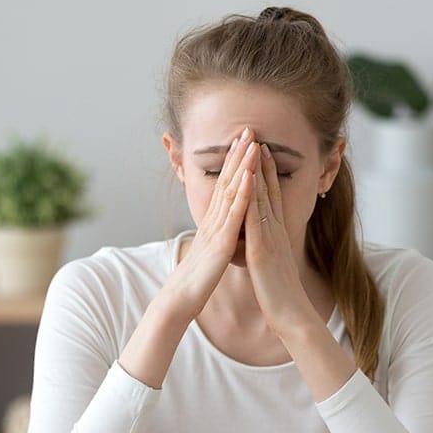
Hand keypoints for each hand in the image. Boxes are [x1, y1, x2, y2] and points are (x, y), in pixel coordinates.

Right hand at [169, 128, 258, 319]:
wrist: (179, 302)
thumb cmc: (194, 283)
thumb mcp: (208, 255)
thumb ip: (214, 240)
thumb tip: (219, 233)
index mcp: (213, 224)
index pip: (225, 188)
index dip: (234, 164)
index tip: (243, 144)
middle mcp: (213, 222)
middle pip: (226, 182)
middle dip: (237, 155)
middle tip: (248, 130)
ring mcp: (216, 231)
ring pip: (230, 193)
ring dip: (241, 167)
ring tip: (252, 143)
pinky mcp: (221, 244)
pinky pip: (233, 216)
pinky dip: (242, 195)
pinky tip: (250, 177)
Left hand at [244, 144, 316, 334]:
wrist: (291, 316)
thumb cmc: (280, 296)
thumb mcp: (274, 267)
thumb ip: (270, 251)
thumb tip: (264, 245)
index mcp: (276, 234)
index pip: (271, 197)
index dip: (266, 173)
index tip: (259, 150)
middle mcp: (275, 231)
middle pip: (268, 190)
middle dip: (261, 162)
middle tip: (255, 135)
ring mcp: (270, 239)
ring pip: (263, 198)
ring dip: (257, 171)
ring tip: (252, 146)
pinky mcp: (263, 250)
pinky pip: (256, 219)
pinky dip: (252, 198)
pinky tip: (246, 181)